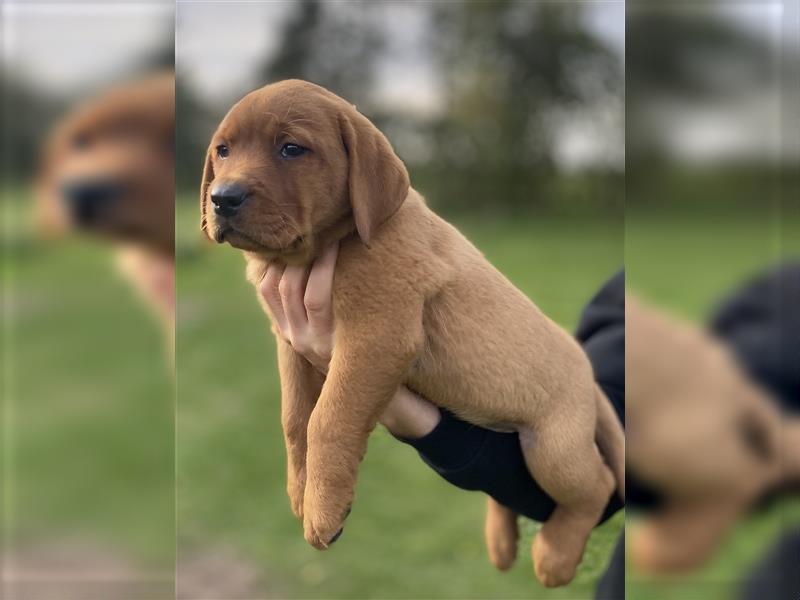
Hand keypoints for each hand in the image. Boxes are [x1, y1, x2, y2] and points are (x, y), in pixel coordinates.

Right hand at [260, 243, 439, 438]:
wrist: (382, 395)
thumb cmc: (363, 351)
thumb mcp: (334, 328)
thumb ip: (321, 303)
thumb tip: (321, 263)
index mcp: (291, 331)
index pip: (267, 288)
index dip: (277, 258)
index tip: (301, 233)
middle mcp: (295, 337)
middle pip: (280, 284)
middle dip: (297, 251)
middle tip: (318, 224)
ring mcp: (309, 342)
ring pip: (297, 289)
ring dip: (314, 256)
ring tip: (331, 232)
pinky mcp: (327, 344)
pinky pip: (318, 300)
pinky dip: (325, 271)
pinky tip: (340, 251)